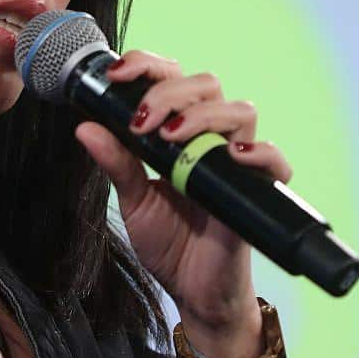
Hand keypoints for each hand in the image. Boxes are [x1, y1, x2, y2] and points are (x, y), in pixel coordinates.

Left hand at [73, 51, 292, 357]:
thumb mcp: (133, 199)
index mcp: (180, 133)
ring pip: (240, 110)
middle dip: (169, 91)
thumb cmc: (169, 242)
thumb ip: (115, 162)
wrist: (193, 292)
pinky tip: (234, 154)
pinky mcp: (255, 194)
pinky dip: (261, 152)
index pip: (173, 78)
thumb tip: (84, 126)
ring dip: (202, 115)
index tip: (118, 75)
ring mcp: (235, 164)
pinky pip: (274, 162)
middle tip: (141, 122)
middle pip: (206, 84)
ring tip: (170, 137)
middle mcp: (211, 140)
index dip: (148, 66)